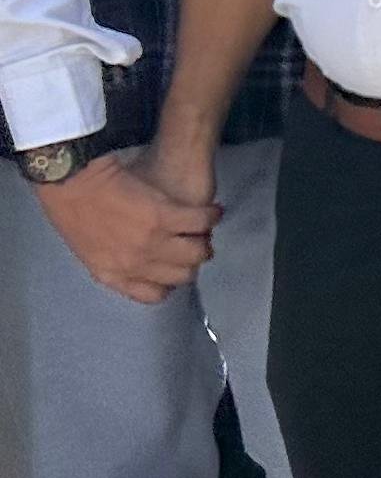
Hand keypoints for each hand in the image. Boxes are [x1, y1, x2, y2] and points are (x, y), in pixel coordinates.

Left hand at [37, 154, 217, 304]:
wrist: (71, 184)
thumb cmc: (71, 212)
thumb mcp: (86, 249)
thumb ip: (111, 262)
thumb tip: (133, 262)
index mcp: (113, 275)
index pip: (155, 294)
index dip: (169, 281)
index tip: (171, 266)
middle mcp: (136, 264)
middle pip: (183, 275)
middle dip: (190, 260)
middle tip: (192, 242)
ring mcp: (152, 242)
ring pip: (198, 252)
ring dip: (204, 239)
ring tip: (203, 226)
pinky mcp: (165, 216)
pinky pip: (202, 222)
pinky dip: (212, 216)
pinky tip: (212, 210)